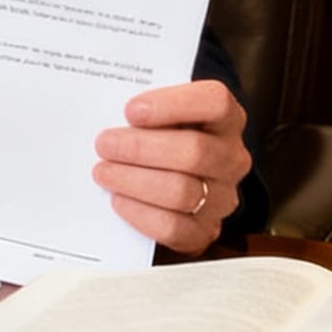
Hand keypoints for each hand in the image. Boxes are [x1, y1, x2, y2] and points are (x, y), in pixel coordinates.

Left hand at [94, 79, 249, 253]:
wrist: (168, 170)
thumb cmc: (157, 131)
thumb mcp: (155, 109)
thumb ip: (138, 106)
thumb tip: (101, 106)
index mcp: (224, 118)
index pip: (215, 102)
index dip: (172, 105)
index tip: (131, 110)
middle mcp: (231, 157)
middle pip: (195, 152)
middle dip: (140, 149)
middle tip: (104, 144)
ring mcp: (222, 196)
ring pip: (183, 192)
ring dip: (134, 181)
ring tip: (103, 172)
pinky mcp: (205, 228)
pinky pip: (175, 228)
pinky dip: (141, 214)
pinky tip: (119, 199)